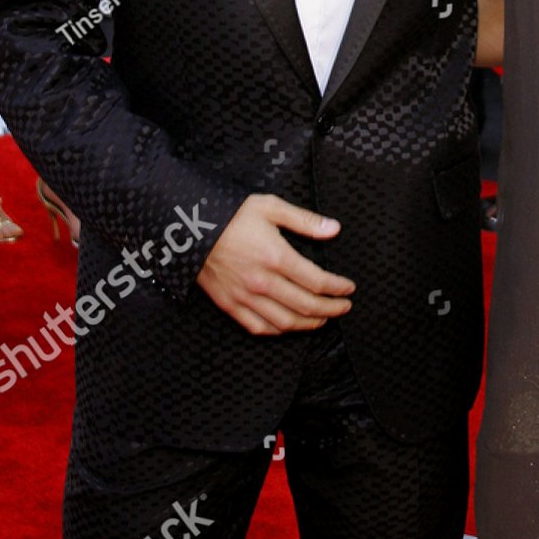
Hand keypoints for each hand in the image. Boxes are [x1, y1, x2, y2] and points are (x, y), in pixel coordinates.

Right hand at [196, 193, 354, 334]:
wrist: (189, 227)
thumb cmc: (230, 214)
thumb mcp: (269, 207)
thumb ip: (304, 221)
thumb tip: (334, 229)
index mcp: (276, 257)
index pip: (317, 281)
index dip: (338, 288)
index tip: (348, 288)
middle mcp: (262, 282)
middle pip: (306, 305)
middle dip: (331, 309)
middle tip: (344, 307)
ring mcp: (245, 297)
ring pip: (286, 322)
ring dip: (310, 324)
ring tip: (324, 319)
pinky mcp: (230, 305)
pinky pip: (259, 327)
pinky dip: (279, 331)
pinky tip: (290, 325)